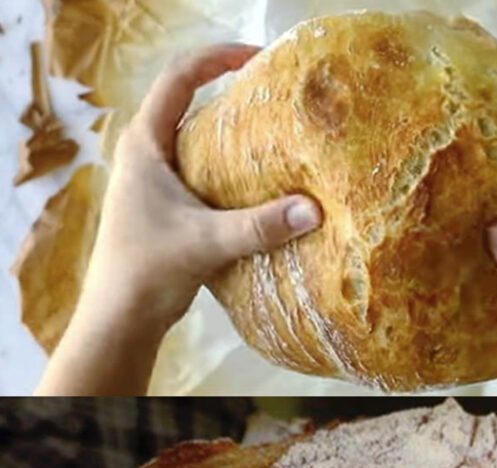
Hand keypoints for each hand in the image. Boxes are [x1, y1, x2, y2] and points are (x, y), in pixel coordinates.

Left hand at [36, 43, 322, 396]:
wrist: (119, 318)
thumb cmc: (148, 271)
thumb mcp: (206, 242)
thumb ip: (259, 225)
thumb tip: (315, 210)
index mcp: (144, 144)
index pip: (179, 78)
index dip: (217, 59)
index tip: (257, 58)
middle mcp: (146, 155)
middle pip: (188, 105)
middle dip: (230, 95)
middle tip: (274, 97)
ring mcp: (154, 183)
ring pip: (195, 143)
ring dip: (230, 137)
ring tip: (273, 139)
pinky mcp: (165, 209)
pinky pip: (201, 174)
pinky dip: (229, 172)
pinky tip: (258, 188)